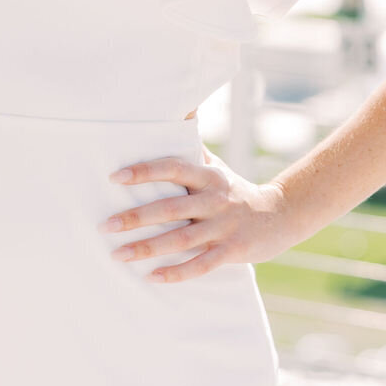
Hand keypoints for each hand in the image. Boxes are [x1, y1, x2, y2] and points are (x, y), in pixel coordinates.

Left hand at [98, 145, 295, 281]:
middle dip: (135, 217)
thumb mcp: (216, 167)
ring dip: (147, 249)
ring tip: (118, 255)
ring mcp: (224, 227)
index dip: (144, 171)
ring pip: (181, 240)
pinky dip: (176, 273)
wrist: (281, 216)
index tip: (114, 177)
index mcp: (208, 176)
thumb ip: (193, 145)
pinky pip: (201, 265)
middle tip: (104, 226)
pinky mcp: (233, 251)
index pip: (173, 168)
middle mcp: (215, 200)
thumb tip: (180, 108)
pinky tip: (151, 277)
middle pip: (170, 208)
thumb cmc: (235, 190)